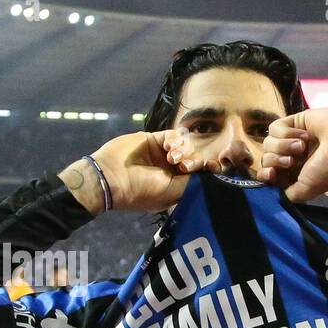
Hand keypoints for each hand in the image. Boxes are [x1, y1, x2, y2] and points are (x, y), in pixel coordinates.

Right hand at [59, 130, 201, 214]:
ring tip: (171, 158)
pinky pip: (172, 136)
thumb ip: (194, 181)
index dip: (207, 169)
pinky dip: (174, 140)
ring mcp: (160, 155)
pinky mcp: (153, 140)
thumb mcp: (173, 191)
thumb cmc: (142, 191)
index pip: (197, 175)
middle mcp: (169, 170)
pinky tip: (167, 147)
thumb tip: (211, 173)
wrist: (112, 178)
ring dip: (183, 150)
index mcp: (174, 186)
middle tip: (185, 166)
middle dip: (194, 161)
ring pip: (185, 146)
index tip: (214, 167)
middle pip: (194, 158)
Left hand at [260, 110, 327, 202]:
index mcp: (294, 172)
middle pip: (266, 158)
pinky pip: (274, 128)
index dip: (265, 174)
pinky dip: (286, 133)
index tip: (272, 173)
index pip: (267, 172)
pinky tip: (303, 135)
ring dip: (283, 146)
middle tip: (293, 161)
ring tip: (302, 147)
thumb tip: (275, 192)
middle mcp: (292, 155)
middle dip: (276, 160)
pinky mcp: (294, 121)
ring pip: (268, 143)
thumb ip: (288, 194)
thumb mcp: (306, 190)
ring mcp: (292, 138)